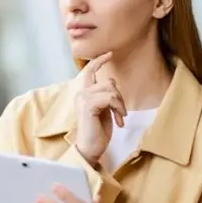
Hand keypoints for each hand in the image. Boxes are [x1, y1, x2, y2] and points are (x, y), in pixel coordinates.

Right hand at [75, 51, 126, 165]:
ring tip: (120, 118)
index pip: (89, 72)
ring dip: (120, 104)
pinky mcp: (88, 105)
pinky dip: (118, 108)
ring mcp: (83, 98)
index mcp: (83, 94)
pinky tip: (119, 120)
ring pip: (111, 90)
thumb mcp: (104, 110)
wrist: (90, 148)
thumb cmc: (97, 132)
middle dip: (120, 97)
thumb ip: (105, 96)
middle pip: (109, 82)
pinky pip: (110, 98)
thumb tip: (112, 84)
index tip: (109, 53)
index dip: (98, 61)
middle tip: (121, 113)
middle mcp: (81, 93)